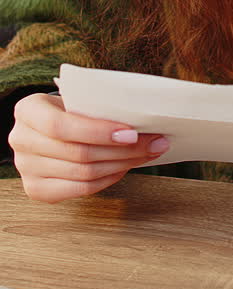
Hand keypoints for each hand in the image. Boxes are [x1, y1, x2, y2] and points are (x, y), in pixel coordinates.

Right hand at [9, 93, 169, 202]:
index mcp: (28, 110)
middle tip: (156, 143)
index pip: (61, 126)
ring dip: (122, 164)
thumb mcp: (78, 98)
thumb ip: (101, 106)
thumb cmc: (70, 108)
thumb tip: (148, 120)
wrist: (48, 127)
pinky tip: (125, 167)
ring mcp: (26, 168)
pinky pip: (80, 189)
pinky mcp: (37, 190)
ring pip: (83, 173)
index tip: (133, 132)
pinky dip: (108, 179)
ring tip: (148, 153)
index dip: (98, 132)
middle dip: (123, 150)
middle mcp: (20, 139)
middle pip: (78, 153)